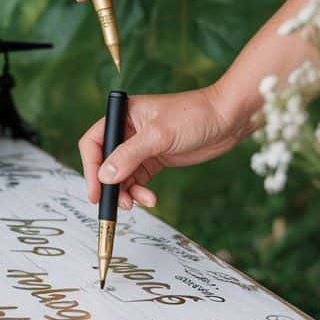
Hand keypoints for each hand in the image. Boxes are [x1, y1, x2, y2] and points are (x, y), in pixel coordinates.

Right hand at [79, 85, 245, 209]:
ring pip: (122, 175)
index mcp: (123, 115)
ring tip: (139, 203)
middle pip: (105, 163)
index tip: (96, 192)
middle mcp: (128, 130)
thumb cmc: (195, 115)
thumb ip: (130, 155)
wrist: (228, 118)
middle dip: (110, 185)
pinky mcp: (155, 159)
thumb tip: (105, 177)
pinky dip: (140, 192)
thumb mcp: (159, 135)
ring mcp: (141, 146)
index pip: (94, 143)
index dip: (91, 168)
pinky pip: (138, 180)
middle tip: (118, 205)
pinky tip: (150, 199)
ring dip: (127, 192)